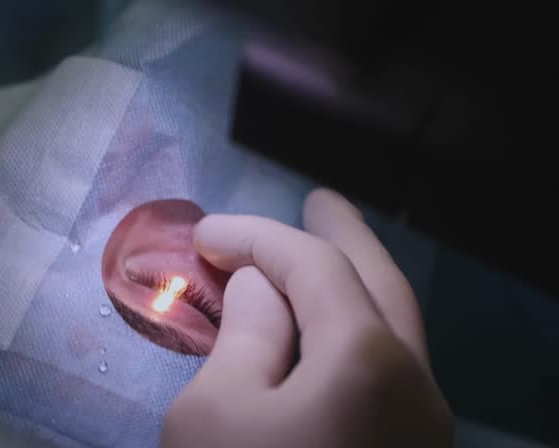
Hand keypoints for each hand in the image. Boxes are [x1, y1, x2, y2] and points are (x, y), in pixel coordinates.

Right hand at [161, 188, 452, 447]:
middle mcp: (415, 385)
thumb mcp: (215, 410)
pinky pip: (386, 371)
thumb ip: (243, 334)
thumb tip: (262, 286)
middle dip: (346, 238)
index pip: (315, 267)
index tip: (205, 234)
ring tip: (331, 250)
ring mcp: (421, 426)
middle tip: (320, 202)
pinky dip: (353, 332)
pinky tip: (330, 329)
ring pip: (392, 331)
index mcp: (368, 361)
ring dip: (355, 284)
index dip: (257, 238)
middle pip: (380, 287)